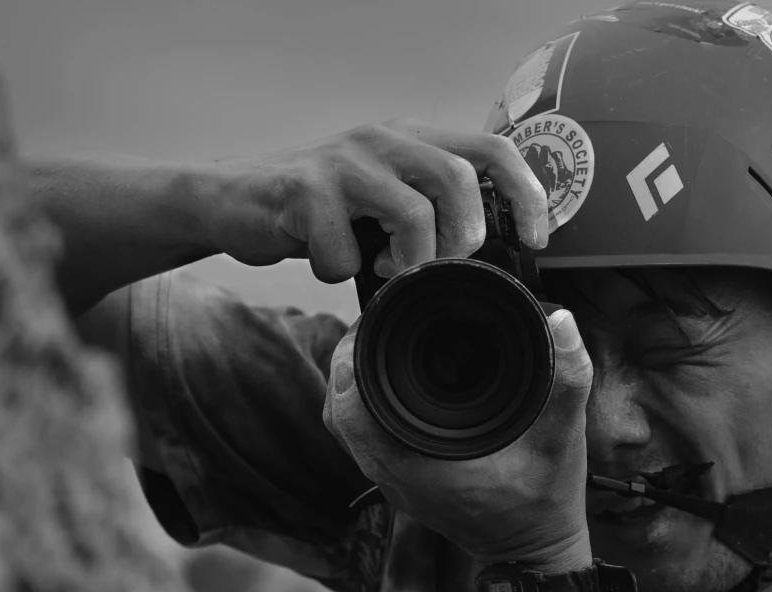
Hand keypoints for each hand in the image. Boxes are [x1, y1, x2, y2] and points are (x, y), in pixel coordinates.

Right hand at [203, 120, 551, 284]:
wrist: (236, 200)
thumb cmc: (323, 212)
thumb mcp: (386, 202)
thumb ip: (434, 214)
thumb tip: (492, 260)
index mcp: (413, 140)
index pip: (493, 148)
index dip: (527, 194)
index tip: (536, 240)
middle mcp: (383, 140)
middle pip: (458, 179)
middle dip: (463, 237)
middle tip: (443, 266)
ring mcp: (343, 162)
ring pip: (411, 212)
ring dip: (410, 262)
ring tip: (388, 271)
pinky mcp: (303, 190)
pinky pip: (345, 248)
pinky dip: (343, 271)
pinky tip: (334, 263)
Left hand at [323, 308, 595, 567]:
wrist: (535, 554)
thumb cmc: (545, 503)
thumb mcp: (563, 439)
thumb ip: (567, 380)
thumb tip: (561, 319)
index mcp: (419, 464)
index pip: (352, 404)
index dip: (354, 353)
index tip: (377, 318)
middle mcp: (394, 475)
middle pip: (339, 408)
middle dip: (351, 360)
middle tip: (377, 323)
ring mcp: (393, 483)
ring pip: (346, 425)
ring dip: (354, 384)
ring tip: (380, 346)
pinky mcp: (399, 483)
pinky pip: (363, 438)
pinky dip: (366, 406)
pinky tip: (391, 383)